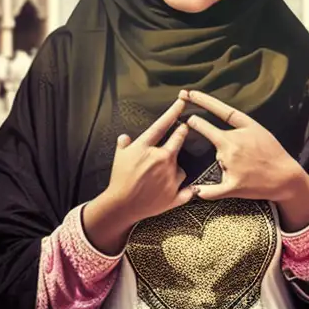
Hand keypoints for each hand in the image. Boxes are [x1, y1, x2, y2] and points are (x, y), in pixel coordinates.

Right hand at [82, 97, 192, 252]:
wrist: (120, 206)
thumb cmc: (118, 179)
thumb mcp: (118, 157)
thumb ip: (124, 145)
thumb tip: (125, 137)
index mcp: (146, 148)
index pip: (162, 125)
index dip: (173, 112)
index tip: (182, 102)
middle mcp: (162, 159)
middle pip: (178, 140)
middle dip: (182, 133)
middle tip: (183, 130)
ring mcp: (170, 177)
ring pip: (181, 168)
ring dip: (176, 169)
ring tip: (163, 177)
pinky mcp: (174, 194)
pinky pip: (188, 189)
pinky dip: (189, 190)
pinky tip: (190, 190)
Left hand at [181, 89, 308, 228]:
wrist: (285, 177)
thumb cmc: (273, 152)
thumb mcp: (259, 129)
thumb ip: (239, 124)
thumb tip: (218, 119)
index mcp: (245, 128)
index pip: (220, 110)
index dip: (203, 100)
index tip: (188, 93)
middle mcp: (234, 144)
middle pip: (210, 133)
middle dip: (197, 125)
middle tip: (188, 121)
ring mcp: (231, 164)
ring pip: (217, 159)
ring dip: (224, 161)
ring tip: (245, 166)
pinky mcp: (231, 184)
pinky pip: (210, 190)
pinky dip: (202, 191)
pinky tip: (196, 191)